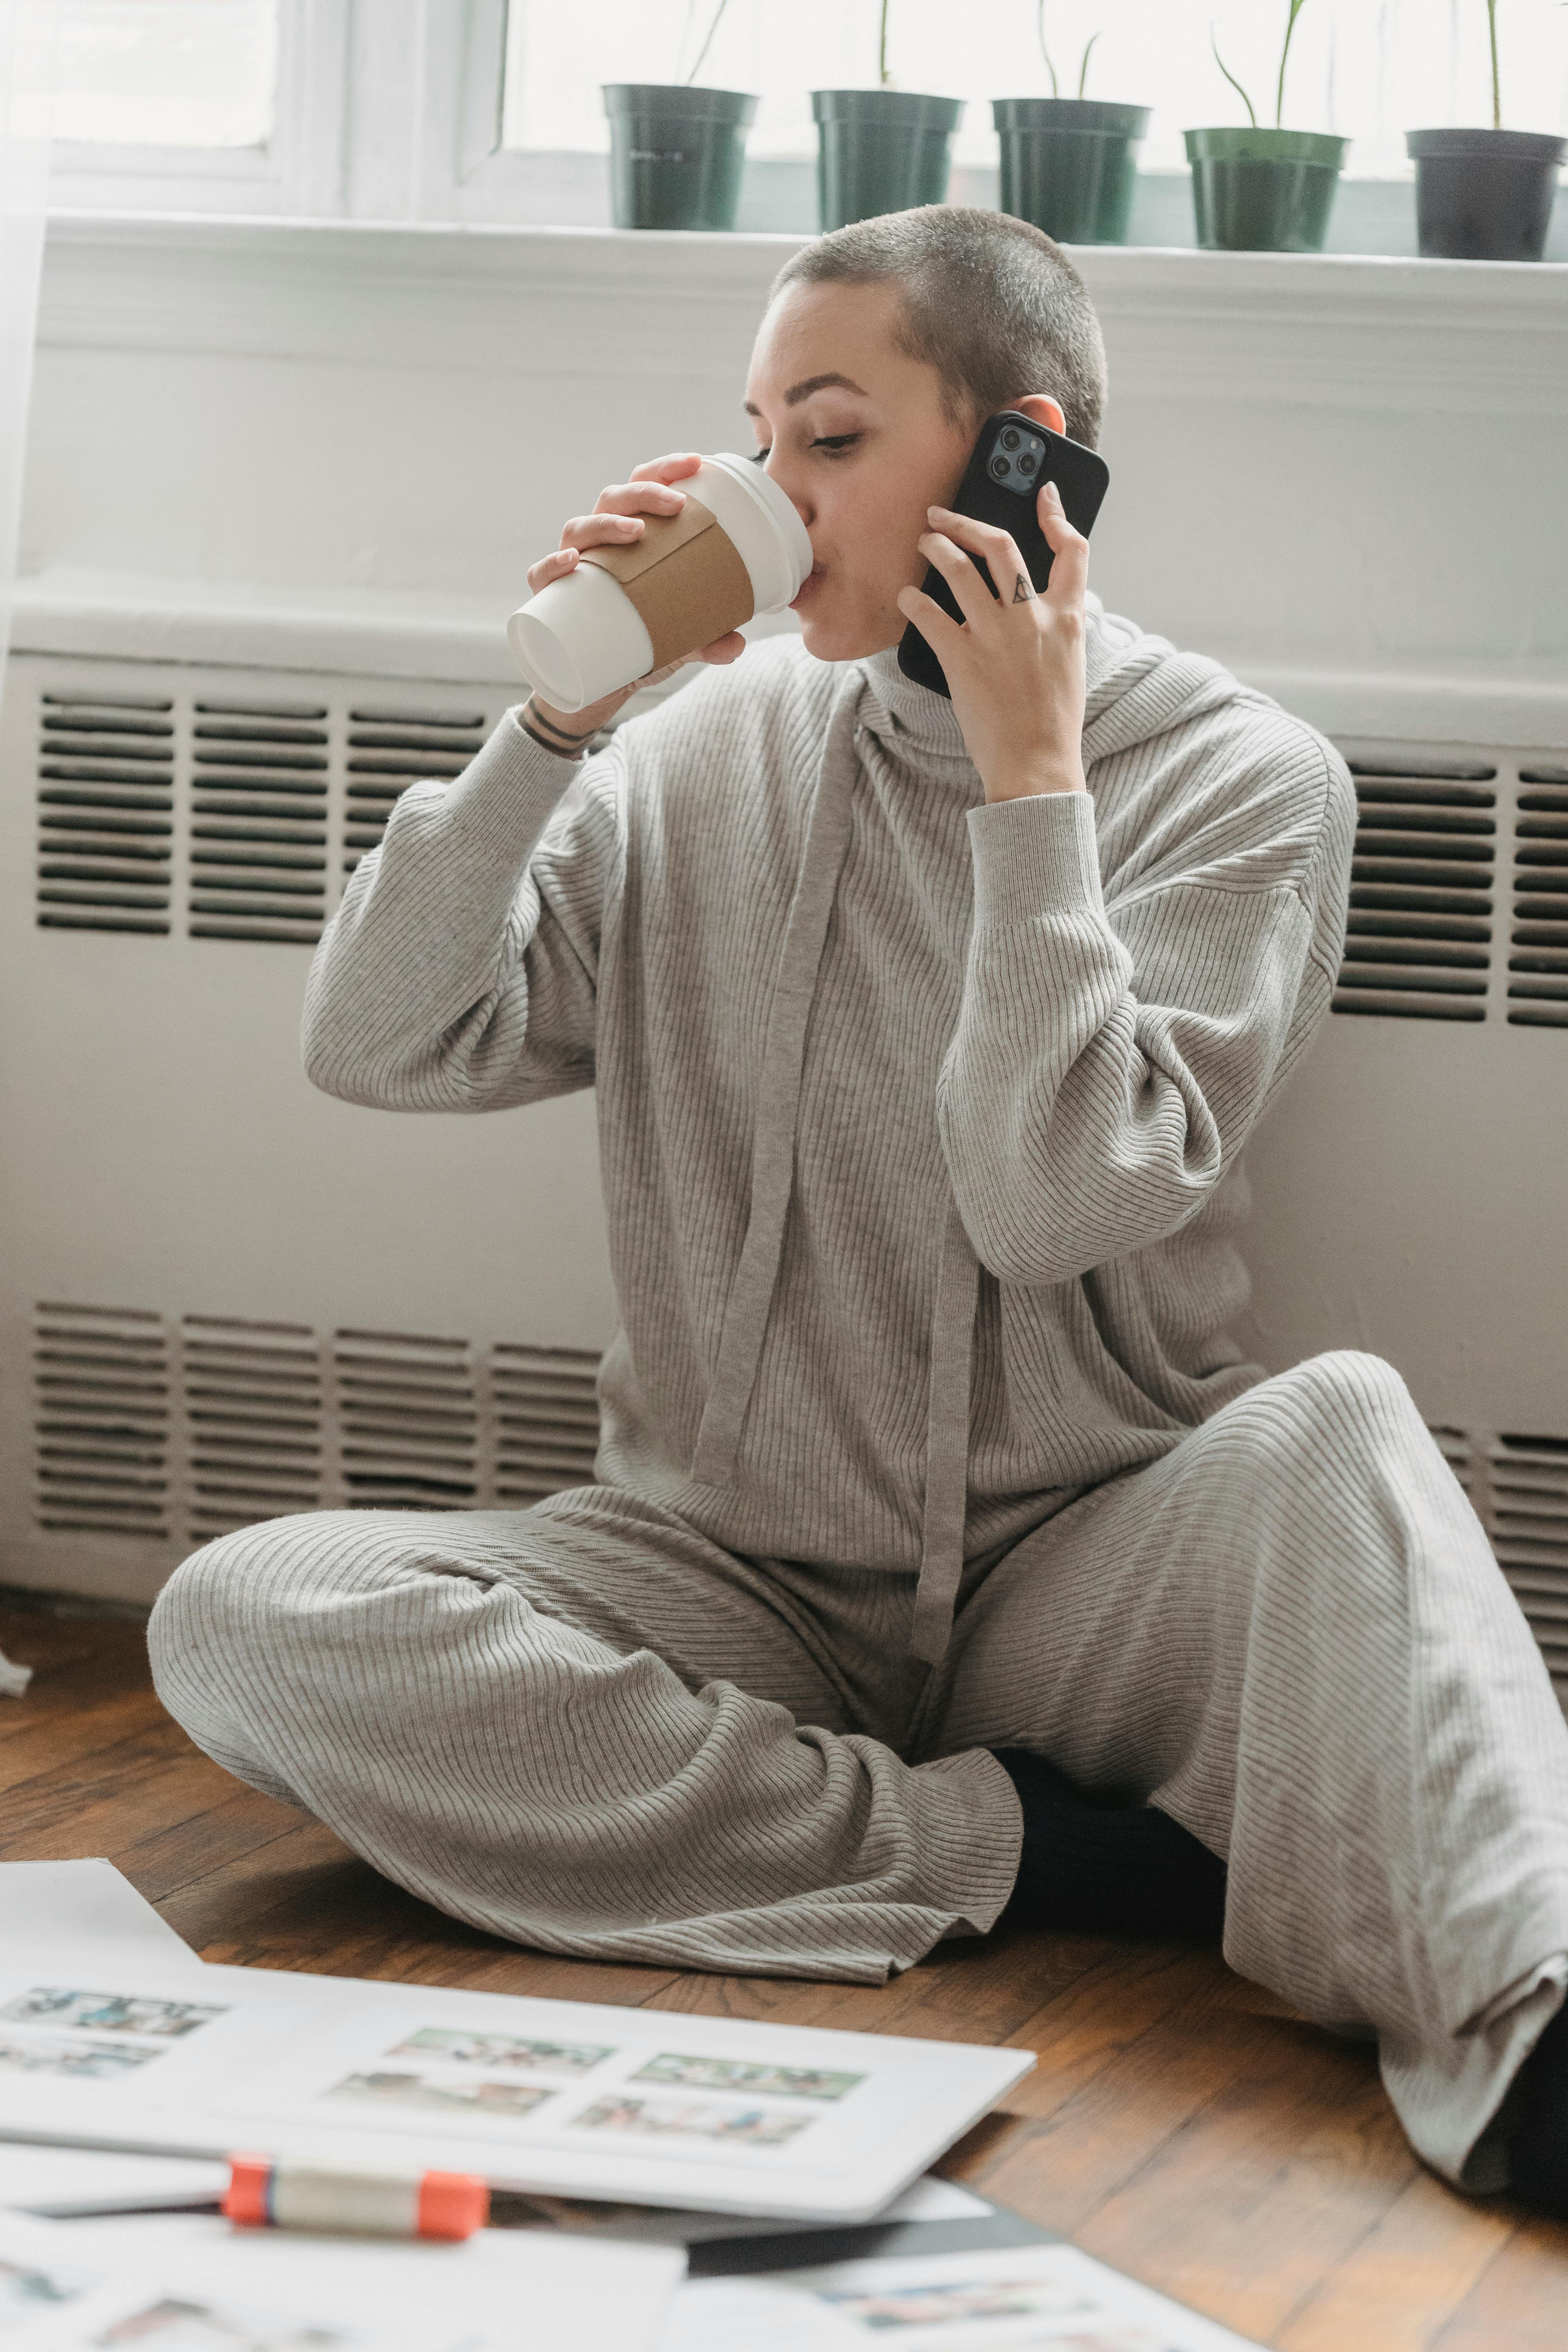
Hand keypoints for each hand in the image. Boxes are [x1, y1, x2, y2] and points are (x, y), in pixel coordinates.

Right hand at [524, 452, 747, 742]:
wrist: (594, 690)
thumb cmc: (637, 645)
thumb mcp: (678, 642)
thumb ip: (706, 640)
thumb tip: (737, 643)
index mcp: (628, 537)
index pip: (642, 487)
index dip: (665, 470)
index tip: (696, 463)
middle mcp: (598, 544)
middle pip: (612, 498)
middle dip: (644, 494)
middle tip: (676, 505)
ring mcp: (572, 568)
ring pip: (578, 528)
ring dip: (606, 523)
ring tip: (634, 532)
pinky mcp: (548, 600)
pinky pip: (541, 575)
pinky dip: (552, 565)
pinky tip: (571, 562)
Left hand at [895, 480, 1088, 803]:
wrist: (1037, 765)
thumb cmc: (1052, 722)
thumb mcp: (1069, 663)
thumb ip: (1056, 626)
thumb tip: (1035, 602)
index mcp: (1068, 618)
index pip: (1072, 550)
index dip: (1057, 515)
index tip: (1043, 495)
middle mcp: (1033, 618)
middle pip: (1001, 545)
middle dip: (967, 521)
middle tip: (943, 515)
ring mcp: (995, 635)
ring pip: (959, 568)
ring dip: (936, 547)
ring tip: (924, 542)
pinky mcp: (961, 658)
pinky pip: (928, 613)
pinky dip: (913, 599)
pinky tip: (906, 596)